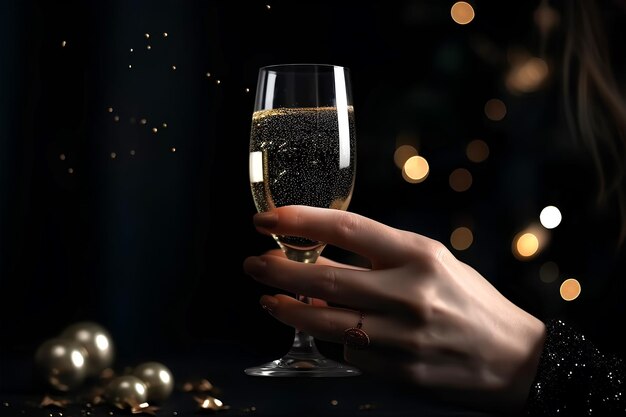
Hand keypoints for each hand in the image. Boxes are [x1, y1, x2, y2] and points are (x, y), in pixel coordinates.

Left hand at [243, 206, 545, 412]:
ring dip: (287, 308)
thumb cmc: (470, 301)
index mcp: (420, 255)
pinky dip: (332, 339)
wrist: (514, 359)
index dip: (298, 220)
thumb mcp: (433, 262)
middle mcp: (410, 293)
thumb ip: (380, 258)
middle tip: (253, 263)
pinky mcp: (401, 373)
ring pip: (325, 322)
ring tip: (268, 298)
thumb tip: (321, 258)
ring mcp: (404, 337)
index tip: (267, 219)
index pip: (345, 227)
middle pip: (324, 277)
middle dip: (278, 269)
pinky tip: (328, 330)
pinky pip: (349, 352)